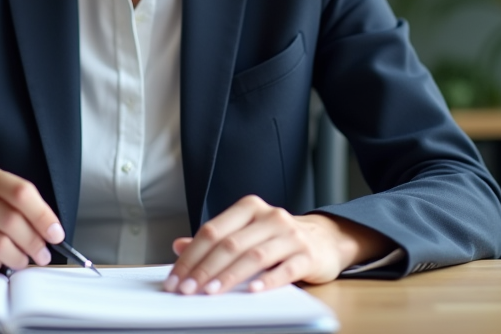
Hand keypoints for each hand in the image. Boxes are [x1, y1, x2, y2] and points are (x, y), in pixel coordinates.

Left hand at [163, 195, 390, 293]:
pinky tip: (253, 291)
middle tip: (187, 290)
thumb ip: (215, 240)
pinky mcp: (308, 255)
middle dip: (204, 269)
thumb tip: (178, 246)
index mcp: (249, 208)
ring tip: (211, 293)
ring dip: (230, 276)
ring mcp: (290, 235)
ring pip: (254, 256)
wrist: (325, 239)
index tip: (176, 278)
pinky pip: (285, 268)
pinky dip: (268, 281)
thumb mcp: (246, 233)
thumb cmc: (278, 238)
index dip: (191, 256)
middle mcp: (270, 217)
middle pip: (230, 244)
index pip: (213, 231)